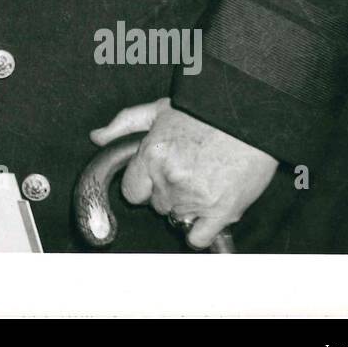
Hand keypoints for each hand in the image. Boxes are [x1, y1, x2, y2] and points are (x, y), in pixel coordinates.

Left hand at [89, 97, 276, 249]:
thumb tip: (97, 137)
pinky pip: (197, 238)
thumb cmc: (206, 111)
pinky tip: (207, 212)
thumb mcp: (160, 108)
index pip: (131, 191)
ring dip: (186, 207)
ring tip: (203, 182)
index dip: (143, 184)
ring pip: (176, 218)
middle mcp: (170, 179)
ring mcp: (195, 198)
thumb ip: (125, 123)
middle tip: (186, 172)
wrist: (251, 116)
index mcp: (153, 154)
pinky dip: (200, 230)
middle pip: (155, 204)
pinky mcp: (221, 212)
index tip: (156, 177)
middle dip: (167, 192)